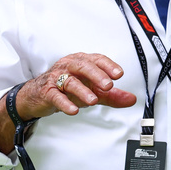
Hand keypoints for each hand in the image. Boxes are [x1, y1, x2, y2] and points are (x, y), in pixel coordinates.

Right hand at [17, 53, 136, 118]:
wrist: (39, 94)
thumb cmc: (67, 88)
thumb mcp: (92, 91)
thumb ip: (112, 95)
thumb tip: (131, 99)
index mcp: (82, 62)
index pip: (97, 59)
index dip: (108, 66)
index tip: (119, 74)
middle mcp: (69, 66)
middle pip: (83, 66)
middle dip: (97, 75)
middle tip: (108, 85)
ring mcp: (57, 78)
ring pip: (70, 81)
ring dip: (83, 91)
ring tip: (93, 101)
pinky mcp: (47, 91)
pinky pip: (56, 95)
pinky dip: (65, 103)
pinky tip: (73, 110)